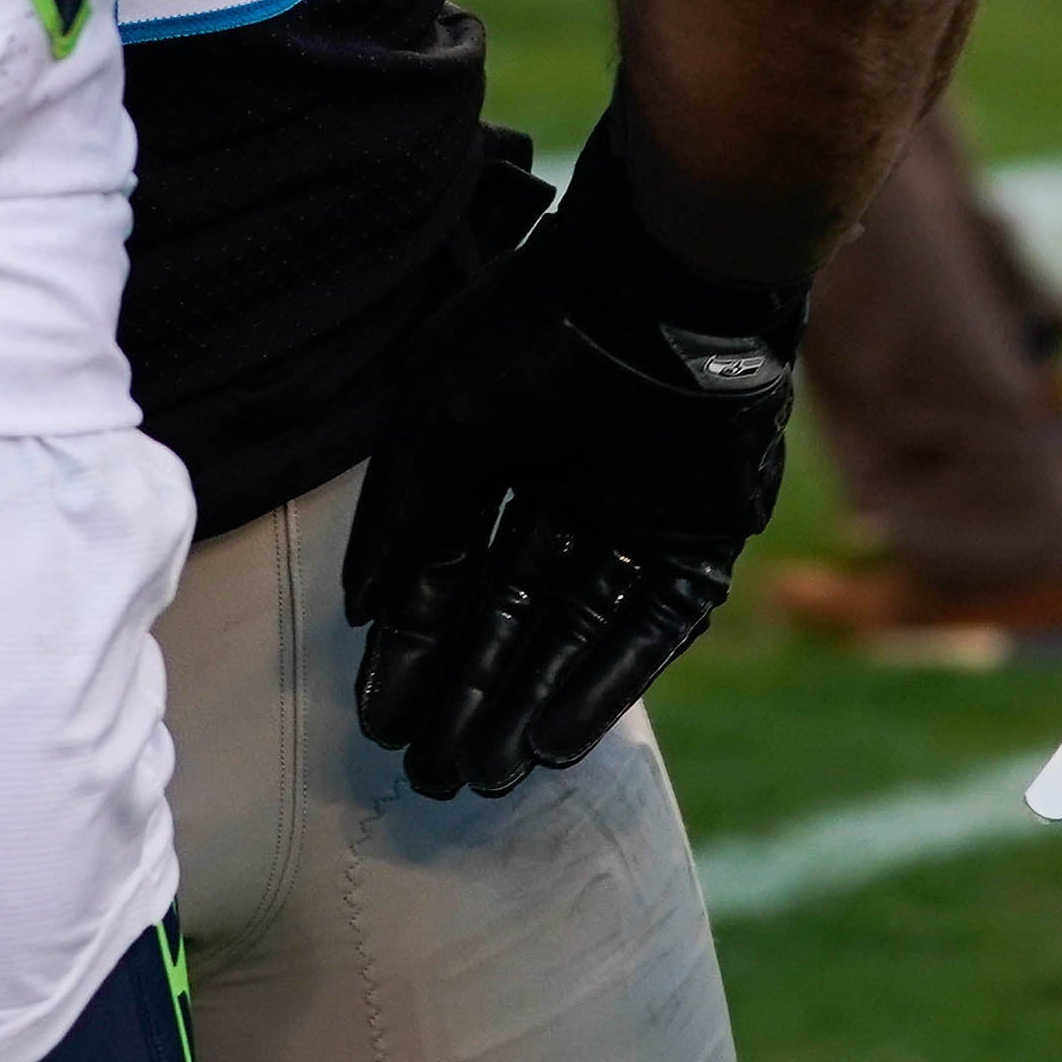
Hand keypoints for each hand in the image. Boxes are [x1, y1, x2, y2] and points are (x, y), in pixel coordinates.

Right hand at [344, 115, 800, 799]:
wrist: (660, 285)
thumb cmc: (529, 335)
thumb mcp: (434, 424)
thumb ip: (402, 519)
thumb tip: (361, 612)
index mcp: (502, 458)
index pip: (452, 577)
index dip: (415, 651)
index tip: (380, 721)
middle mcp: (568, 495)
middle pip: (510, 620)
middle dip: (468, 696)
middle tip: (429, 774)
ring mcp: (638, 521)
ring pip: (574, 636)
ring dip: (527, 705)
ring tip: (483, 775)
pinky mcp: (700, 542)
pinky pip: (649, 630)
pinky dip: (604, 684)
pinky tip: (553, 740)